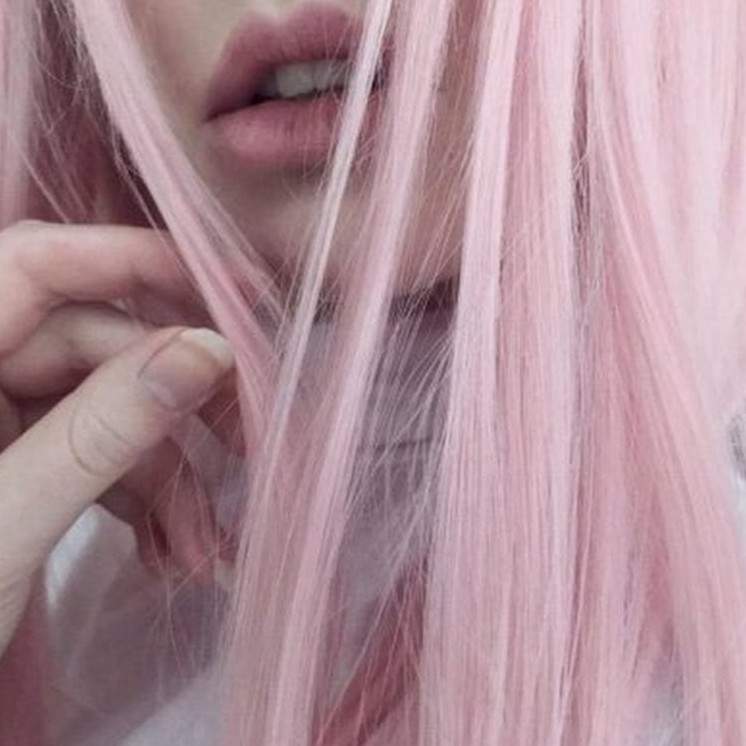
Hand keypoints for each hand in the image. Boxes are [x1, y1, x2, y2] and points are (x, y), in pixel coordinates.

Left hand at [0, 221, 237, 657]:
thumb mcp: (6, 521)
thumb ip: (103, 430)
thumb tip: (209, 351)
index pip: (39, 264)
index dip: (138, 261)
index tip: (235, 292)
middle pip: (98, 349)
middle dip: (177, 410)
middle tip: (247, 446)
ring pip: (109, 412)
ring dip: (168, 478)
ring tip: (204, 546)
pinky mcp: (23, 461)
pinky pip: (97, 457)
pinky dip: (142, 503)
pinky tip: (173, 553)